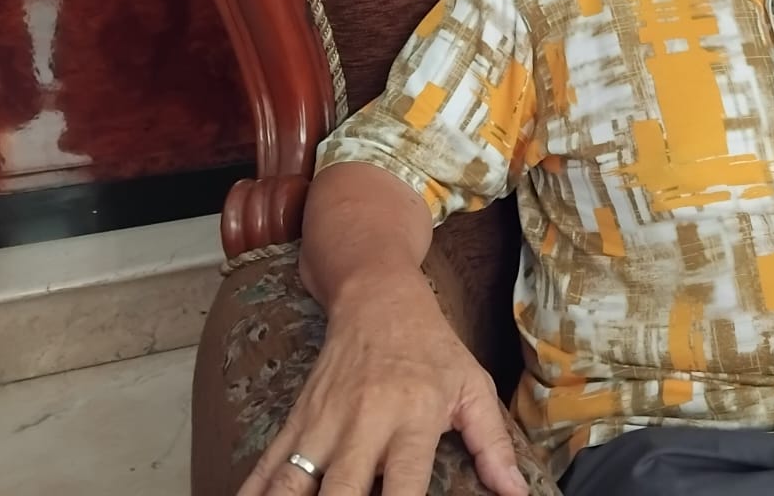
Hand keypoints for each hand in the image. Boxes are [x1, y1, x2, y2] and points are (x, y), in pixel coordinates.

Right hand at [238, 274, 528, 495]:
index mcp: (412, 417)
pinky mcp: (297, 419)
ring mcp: (324, 422)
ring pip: (292, 481)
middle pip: (340, 491)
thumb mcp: (473, 386)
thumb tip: (519, 494)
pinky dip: (254, 491)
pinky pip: (267, 465)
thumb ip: (494, 445)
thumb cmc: (432, 347)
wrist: (378, 296)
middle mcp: (364, 422)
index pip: (403, 486)